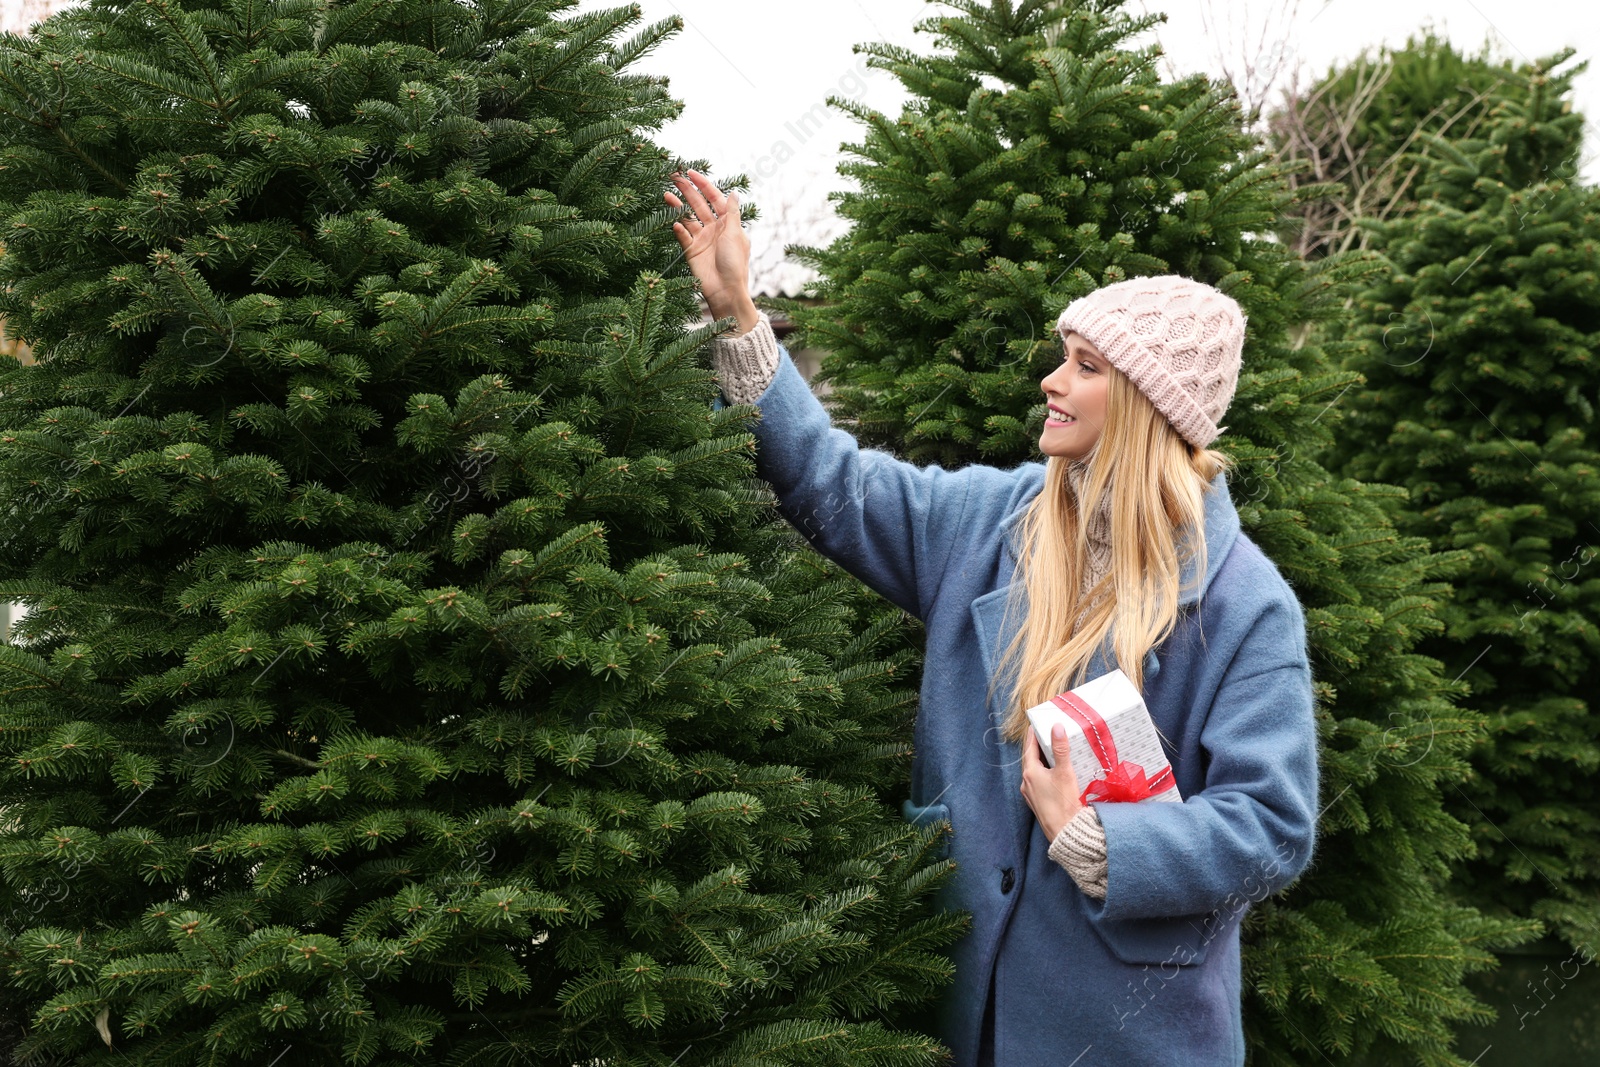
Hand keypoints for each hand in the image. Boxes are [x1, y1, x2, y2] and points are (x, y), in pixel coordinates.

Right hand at [664, 169, 757, 331]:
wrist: (726, 291)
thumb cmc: (735, 263)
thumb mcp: (735, 234)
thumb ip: (731, 213)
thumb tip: (734, 193)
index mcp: (727, 224)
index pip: (714, 198)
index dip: (704, 185)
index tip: (691, 173)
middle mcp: (714, 229)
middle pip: (698, 205)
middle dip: (687, 190)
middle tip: (673, 177)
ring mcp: (701, 240)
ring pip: (687, 218)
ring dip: (677, 206)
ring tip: (666, 195)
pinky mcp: (691, 251)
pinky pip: (682, 236)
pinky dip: (678, 229)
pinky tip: (674, 223)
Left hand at [1021, 722, 1084, 841]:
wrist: (1066, 832)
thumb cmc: (1064, 802)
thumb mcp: (1065, 772)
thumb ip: (1061, 749)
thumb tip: (1056, 727)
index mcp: (1030, 773)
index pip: (1029, 748)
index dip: (1033, 735)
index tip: (1035, 724)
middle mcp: (1026, 783)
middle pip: (1030, 759)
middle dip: (1037, 747)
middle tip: (1045, 735)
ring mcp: (1030, 794)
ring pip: (1034, 771)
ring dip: (1041, 761)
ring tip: (1051, 752)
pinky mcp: (1037, 803)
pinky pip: (1038, 782)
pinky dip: (1044, 773)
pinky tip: (1054, 774)